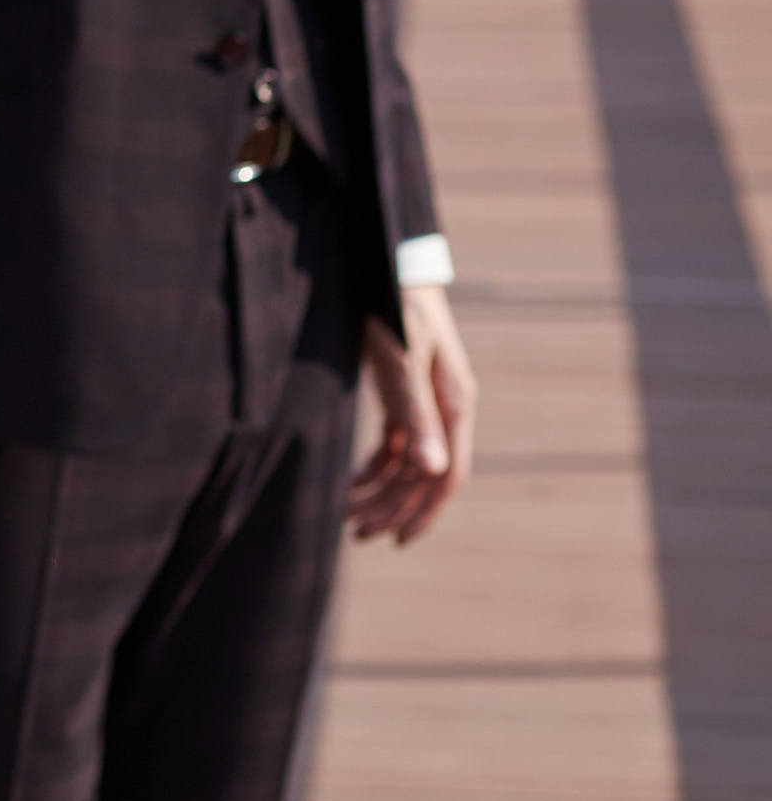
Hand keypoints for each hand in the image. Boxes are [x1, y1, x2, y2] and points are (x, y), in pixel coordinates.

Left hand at [347, 281, 475, 545]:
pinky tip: (351, 480)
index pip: (447, 475)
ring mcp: (424, 401)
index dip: (424, 511)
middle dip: (391, 507)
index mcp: (454, 405)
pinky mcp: (402, 391)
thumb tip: (432, 471)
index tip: (397, 541)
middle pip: (423, 475)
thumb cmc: (395, 303)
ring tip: (345, 513)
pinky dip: (374, 465)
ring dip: (379, 490)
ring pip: (406, 462)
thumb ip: (415, 413)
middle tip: (354, 533)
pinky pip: (394, 442)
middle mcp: (444, 409)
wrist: (386, 259)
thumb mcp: (402, 358)